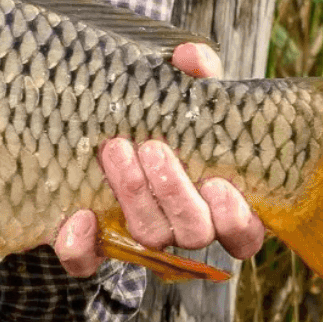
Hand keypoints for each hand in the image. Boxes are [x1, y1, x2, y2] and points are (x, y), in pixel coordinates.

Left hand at [54, 42, 267, 276]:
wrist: (107, 125)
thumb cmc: (167, 115)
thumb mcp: (185, 92)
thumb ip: (196, 74)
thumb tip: (191, 58)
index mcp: (222, 204)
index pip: (243, 235)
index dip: (236, 220)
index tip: (218, 184)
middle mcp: (186, 226)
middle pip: (192, 233)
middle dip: (173, 193)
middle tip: (152, 148)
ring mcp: (142, 238)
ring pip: (148, 238)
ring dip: (133, 196)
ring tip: (116, 148)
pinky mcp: (96, 245)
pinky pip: (88, 262)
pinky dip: (82, 247)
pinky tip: (78, 216)